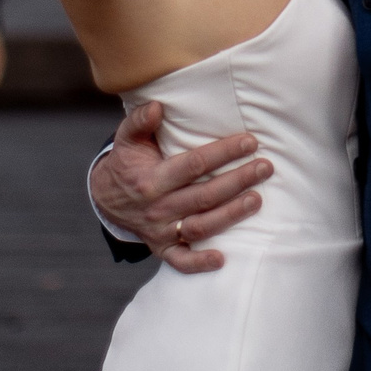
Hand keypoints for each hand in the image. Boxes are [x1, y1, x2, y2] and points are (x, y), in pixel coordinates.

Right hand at [91, 100, 272, 271]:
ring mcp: (160, 231)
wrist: (106, 198)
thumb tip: (158, 107)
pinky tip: (222, 259)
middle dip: (238, 181)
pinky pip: (181, 260)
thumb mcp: (127, 138)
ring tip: (257, 200)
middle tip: (265, 167)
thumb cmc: (127, 162)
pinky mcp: (162, 248)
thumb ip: (140, 121)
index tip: (250, 142)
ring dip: (230, 215)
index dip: (223, 153)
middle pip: (204, 195)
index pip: (193, 165)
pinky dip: (199, 263)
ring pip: (200, 226)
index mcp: (150, 179)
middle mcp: (157, 207)